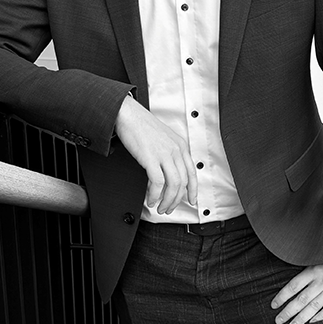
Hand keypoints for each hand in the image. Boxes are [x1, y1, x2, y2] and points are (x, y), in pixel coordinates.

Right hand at [115, 95, 196, 214]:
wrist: (129, 115)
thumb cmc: (142, 125)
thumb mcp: (164, 138)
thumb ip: (170, 153)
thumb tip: (169, 172)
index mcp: (181, 146)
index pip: (192, 173)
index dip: (193, 190)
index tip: (192, 200)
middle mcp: (176, 150)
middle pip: (182, 183)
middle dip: (176, 200)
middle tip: (169, 208)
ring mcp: (165, 154)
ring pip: (172, 185)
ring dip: (166, 201)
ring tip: (160, 207)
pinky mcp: (151, 158)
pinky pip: (157, 183)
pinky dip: (154, 195)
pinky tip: (150, 200)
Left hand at [271, 261, 322, 323]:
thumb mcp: (315, 261)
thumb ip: (304, 273)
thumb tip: (287, 287)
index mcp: (313, 271)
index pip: (294, 286)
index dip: (282, 296)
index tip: (273, 305)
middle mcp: (322, 281)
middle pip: (302, 299)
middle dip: (288, 311)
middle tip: (278, 321)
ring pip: (314, 307)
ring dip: (301, 318)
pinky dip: (319, 317)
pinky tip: (310, 322)